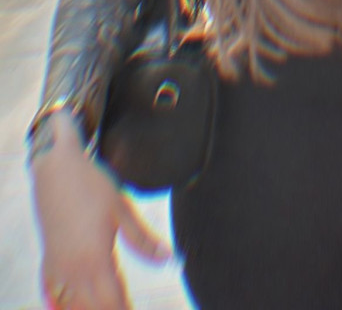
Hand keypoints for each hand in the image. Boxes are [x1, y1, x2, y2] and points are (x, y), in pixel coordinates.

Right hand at [31, 117, 171, 309]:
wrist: (56, 168)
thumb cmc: (91, 185)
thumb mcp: (122, 209)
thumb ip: (143, 239)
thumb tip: (169, 257)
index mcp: (96, 260)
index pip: (114, 302)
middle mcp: (74, 271)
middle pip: (94, 309)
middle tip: (127, 305)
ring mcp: (58, 269)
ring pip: (73, 307)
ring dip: (90, 308)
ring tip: (109, 302)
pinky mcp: (49, 262)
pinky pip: (54, 296)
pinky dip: (65, 305)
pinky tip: (76, 303)